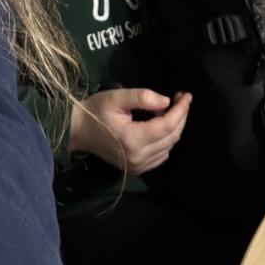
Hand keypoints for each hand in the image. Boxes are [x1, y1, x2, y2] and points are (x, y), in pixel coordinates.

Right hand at [69, 88, 190, 175]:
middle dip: (181, 116)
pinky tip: (160, 126)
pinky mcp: (137, 169)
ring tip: (168, 110)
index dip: (181, 109)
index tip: (186, 95)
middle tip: (180, 98)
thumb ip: (143, 97)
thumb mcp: (117, 97)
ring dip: (174, 127)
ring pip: (169, 146)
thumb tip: (167, 102)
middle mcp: (138, 157)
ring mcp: (138, 166)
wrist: (78, 131)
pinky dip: (166, 140)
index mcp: (133, 139)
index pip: (168, 125)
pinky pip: (161, 155)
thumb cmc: (96, 110)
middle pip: (172, 136)